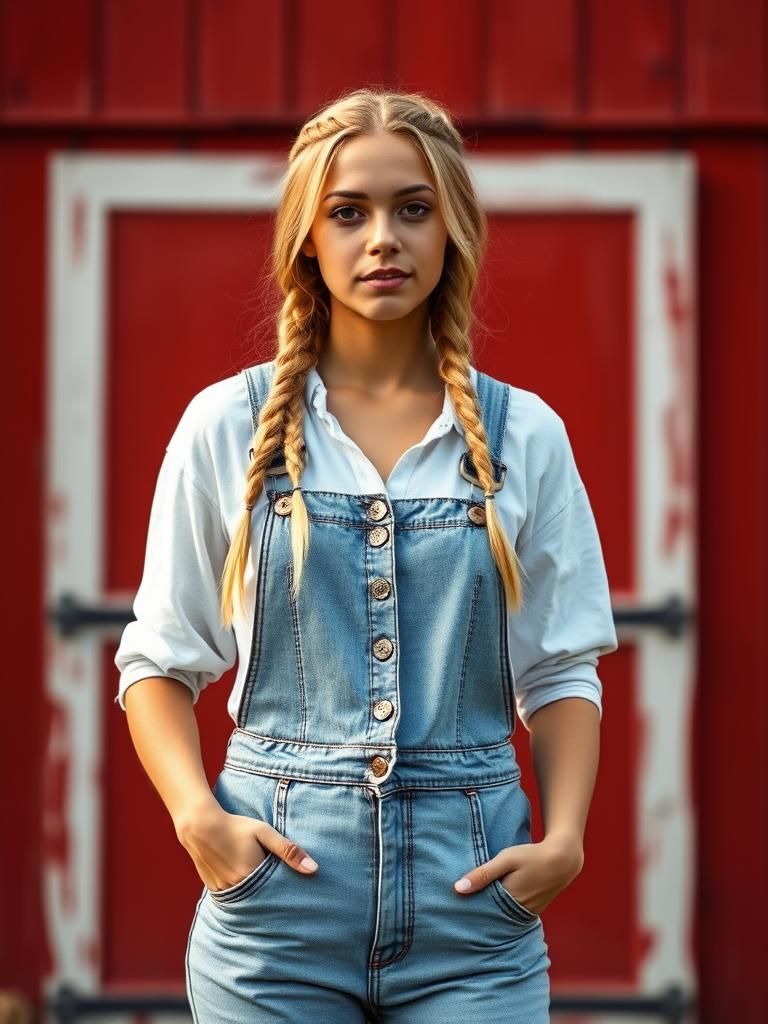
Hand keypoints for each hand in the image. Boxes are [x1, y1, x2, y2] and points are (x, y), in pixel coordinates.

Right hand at [175, 799, 317, 891]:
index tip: (298, 897)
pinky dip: (242, 893)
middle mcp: (238, 888)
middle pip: (263, 898)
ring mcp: (224, 890)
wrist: (200, 826)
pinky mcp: (214, 889)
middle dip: (273, 897)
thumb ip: (288, 850)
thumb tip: (314, 869)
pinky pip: (234, 896)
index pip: (277, 892)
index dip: (286, 893)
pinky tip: (246, 885)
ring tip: (267, 891)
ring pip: (247, 899)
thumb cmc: (236, 826)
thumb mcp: (264, 832)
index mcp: (252, 875)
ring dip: (257, 896)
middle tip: (285, 899)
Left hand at [453, 832, 583, 915]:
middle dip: (477, 912)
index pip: (480, 911)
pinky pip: (512, 914)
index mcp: (508, 900)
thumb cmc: (531, 856)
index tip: (453, 906)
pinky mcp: (532, 911)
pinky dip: (502, 910)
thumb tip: (458, 889)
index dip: (467, 908)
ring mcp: (526, 913)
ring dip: (490, 911)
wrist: (562, 859)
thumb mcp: (506, 859)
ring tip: (473, 906)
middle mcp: (517, 912)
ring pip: (501, 917)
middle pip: (490, 917)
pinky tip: (494, 903)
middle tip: (458, 909)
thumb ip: (483, 874)